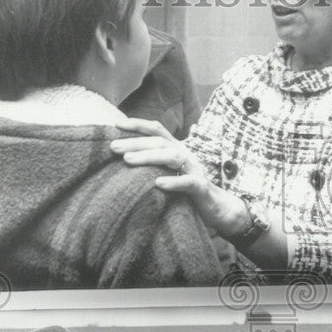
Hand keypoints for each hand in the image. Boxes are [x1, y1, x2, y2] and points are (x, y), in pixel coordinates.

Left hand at [111, 118, 247, 234]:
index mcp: (176, 149)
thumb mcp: (169, 172)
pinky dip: (173, 182)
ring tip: (128, 161)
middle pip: (160, 142)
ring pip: (172, 157)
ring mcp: (194, 170)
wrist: (217, 207)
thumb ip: (153, 163)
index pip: (157, 129)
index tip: (115, 124)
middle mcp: (185, 154)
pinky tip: (157, 184)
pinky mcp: (201, 187)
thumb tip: (124, 157)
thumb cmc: (187, 190)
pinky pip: (187, 182)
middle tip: (113, 147)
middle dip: (136, 143)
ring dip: (149, 157)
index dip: (138, 124)